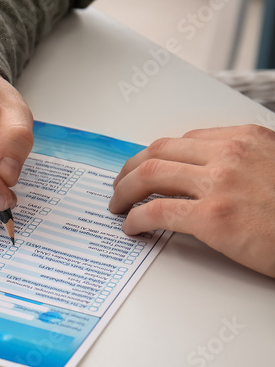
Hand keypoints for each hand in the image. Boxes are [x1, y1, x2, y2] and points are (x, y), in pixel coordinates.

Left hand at [109, 124, 274, 276]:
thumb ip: (249, 163)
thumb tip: (215, 175)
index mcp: (247, 139)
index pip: (185, 140)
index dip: (157, 155)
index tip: (146, 167)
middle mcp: (230, 154)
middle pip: (158, 152)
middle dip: (131, 169)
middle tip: (120, 185)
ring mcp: (220, 184)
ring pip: (149, 175)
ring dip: (124, 191)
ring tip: (117, 205)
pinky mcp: (213, 217)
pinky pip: (156, 212)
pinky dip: (135, 219)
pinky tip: (131, 227)